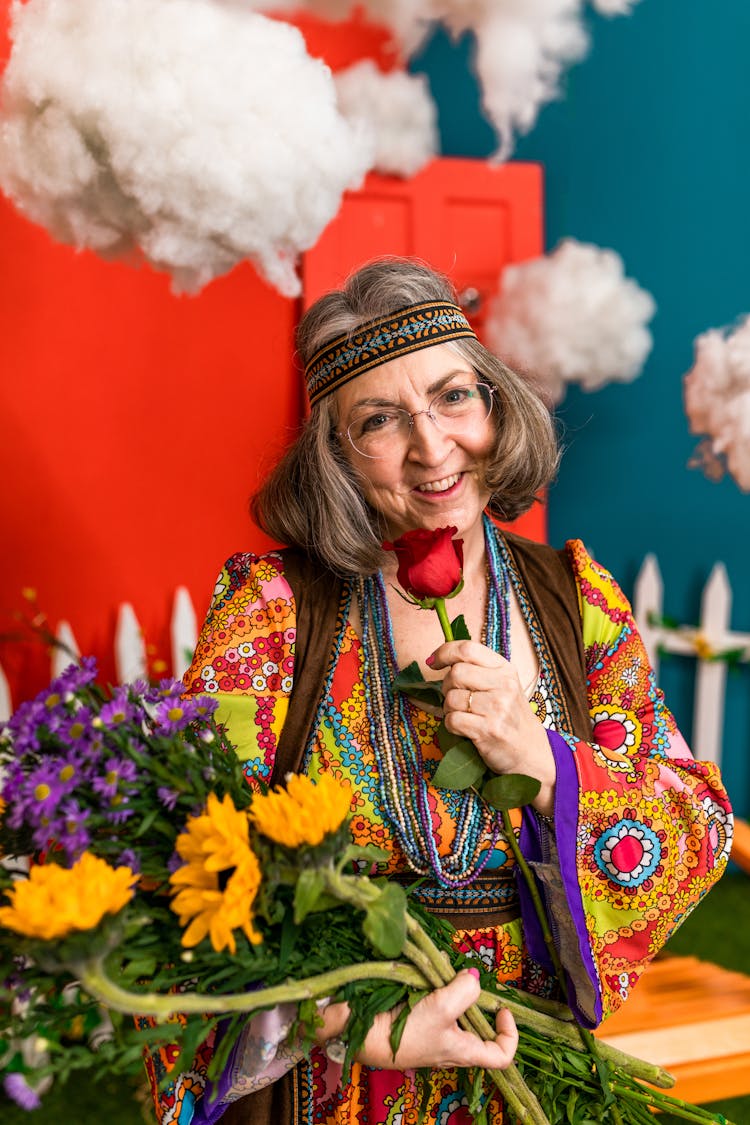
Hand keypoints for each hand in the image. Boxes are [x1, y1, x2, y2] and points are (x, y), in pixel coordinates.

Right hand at [317, 970, 517, 1070]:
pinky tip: (429, 974)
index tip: (501, 1008)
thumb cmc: (407, 1030)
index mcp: (465, 1052)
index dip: (509, 1033)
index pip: (501, 1055)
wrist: (365, 1035)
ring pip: (456, 1012)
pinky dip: (437, 987)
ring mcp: (434, 1035)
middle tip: (468, 977)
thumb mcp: (442, 1007)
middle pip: (478, 1026)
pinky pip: (437, 1004)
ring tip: (446, 971)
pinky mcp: (418, 1023)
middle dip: (476, 998)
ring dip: (454, 989)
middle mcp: (452, 1046)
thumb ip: (465, 990)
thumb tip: (474, 977)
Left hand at [430, 639, 555, 815]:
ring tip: (464, 716)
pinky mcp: (489, 730)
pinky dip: (451, 726)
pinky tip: (464, 730)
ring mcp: (498, 708)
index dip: (444, 652)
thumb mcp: (501, 686)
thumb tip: (435, 659)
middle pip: (456, 673)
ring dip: (449, 709)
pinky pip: (452, 720)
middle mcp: (503, 685)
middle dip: (447, 687)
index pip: (468, 649)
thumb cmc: (509, 717)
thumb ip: (476, 671)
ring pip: (452, 698)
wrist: (530, 753)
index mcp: (504, 669)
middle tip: (455, 699)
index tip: (433, 662)